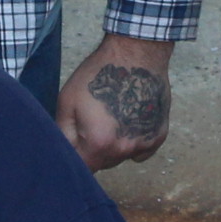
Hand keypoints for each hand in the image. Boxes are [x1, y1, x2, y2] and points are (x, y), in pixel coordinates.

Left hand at [56, 33, 176, 168]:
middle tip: (92, 121)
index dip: (74, 156)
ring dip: (114, 145)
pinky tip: (130, 119)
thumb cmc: (100, 74)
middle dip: (93, 149)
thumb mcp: (67, 101)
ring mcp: (145, 143)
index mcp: (99, 144)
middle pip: (103, 163)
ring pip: (122, 156)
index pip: (81, 168)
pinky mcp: (159, 135)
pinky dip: (134, 141)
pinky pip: (141, 150)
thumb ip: (62, 134)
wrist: (136, 53)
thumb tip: (61, 153)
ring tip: (112, 115)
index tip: (73, 143)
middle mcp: (125, 149)